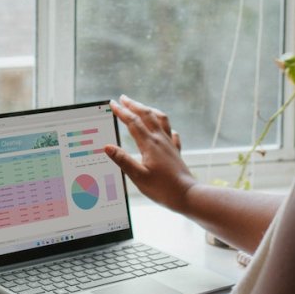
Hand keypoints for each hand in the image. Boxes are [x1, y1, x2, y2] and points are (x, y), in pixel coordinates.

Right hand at [106, 95, 195, 211]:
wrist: (187, 195)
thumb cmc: (162, 188)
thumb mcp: (138, 177)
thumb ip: (122, 160)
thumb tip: (107, 147)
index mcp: (149, 144)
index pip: (132, 122)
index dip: (121, 111)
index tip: (112, 103)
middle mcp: (160, 140)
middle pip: (146, 115)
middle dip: (134, 105)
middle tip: (123, 98)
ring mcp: (169, 145)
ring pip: (160, 120)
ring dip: (149, 110)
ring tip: (142, 107)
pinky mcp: (176, 152)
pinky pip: (171, 134)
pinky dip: (166, 127)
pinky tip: (166, 129)